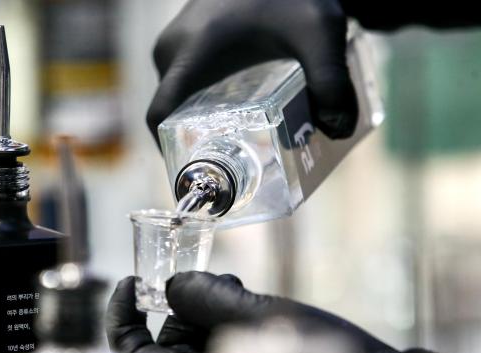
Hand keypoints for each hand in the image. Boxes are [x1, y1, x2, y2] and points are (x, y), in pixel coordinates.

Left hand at [106, 272, 395, 352]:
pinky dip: (229, 313)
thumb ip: (208, 297)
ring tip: (239, 289)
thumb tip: (175, 283)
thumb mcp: (257, 320)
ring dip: (210, 303)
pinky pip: (226, 338)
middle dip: (183, 301)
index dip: (124, 315)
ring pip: (200, 332)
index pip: (135, 352)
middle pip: (171, 335)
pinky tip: (250, 299)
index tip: (131, 279)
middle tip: (212, 277)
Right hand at [146, 0, 358, 143]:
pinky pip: (188, 80)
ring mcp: (176, 43)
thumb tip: (338, 131)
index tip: (200, 176)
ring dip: (205, 120)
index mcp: (188, 54)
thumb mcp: (318, 32)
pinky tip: (242, 106)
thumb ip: (332, 81)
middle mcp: (172, 52)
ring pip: (181, 97)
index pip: (159, 117)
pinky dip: (206, 98)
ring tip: (244, 138)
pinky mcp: (188, 39)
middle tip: (240, 163)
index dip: (171, 153)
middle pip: (175, 113)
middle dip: (202, 141)